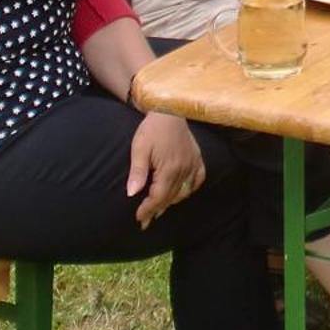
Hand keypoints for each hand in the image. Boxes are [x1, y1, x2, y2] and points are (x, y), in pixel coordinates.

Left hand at [126, 112, 204, 229]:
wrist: (169, 110)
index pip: (159, 197)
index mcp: (169, 169)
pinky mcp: (198, 158)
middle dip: (157, 209)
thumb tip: (132, 193)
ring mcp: (193, 164)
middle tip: (146, 220)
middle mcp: (184, 169)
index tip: (139, 218)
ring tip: (159, 207)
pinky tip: (182, 192)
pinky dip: (190, 189)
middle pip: (171, 197)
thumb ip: (137, 172)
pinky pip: (198, 180)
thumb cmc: (151, 129)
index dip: (148, 209)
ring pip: (184, 191)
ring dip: (171, 201)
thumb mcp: (139, 149)